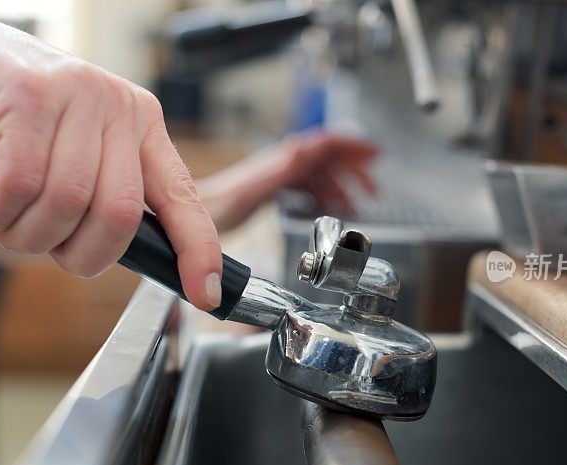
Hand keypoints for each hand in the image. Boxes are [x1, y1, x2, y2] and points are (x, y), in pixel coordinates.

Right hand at [0, 8, 221, 309]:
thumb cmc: (23, 122)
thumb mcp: (80, 155)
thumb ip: (107, 197)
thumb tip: (130, 256)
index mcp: (145, 129)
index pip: (184, 198)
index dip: (198, 251)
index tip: (205, 295)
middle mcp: (121, 108)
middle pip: (119, 214)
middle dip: (80, 255)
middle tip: (48, 248)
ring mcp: (79, 95)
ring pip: (68, 202)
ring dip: (29, 236)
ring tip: (8, 223)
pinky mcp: (30, 93)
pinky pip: (22, 183)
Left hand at [197, 130, 378, 231]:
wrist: (190, 219)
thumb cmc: (215, 207)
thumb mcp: (254, 189)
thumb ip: (284, 168)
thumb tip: (308, 147)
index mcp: (281, 161)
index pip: (325, 143)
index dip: (353, 146)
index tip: (376, 154)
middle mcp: (280, 164)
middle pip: (326, 158)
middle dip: (353, 169)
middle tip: (373, 187)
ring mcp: (275, 176)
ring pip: (317, 173)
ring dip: (340, 185)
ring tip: (355, 203)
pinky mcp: (269, 191)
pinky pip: (304, 187)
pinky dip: (322, 196)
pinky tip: (325, 208)